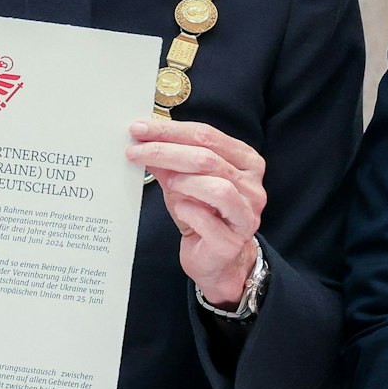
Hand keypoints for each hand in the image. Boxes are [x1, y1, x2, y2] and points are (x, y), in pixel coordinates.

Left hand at [126, 118, 265, 307]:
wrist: (215, 260)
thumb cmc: (203, 215)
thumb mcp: (183, 182)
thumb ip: (168, 162)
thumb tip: (142, 139)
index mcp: (246, 162)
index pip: (208, 136)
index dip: (171, 130)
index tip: (140, 128)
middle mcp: (252, 186)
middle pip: (209, 158)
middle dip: (167, 151)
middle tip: (135, 150)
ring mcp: (246, 214)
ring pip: (217, 187)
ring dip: (184, 181)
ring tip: (166, 182)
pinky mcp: (232, 241)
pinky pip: (208, 220)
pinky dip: (188, 210)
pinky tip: (180, 209)